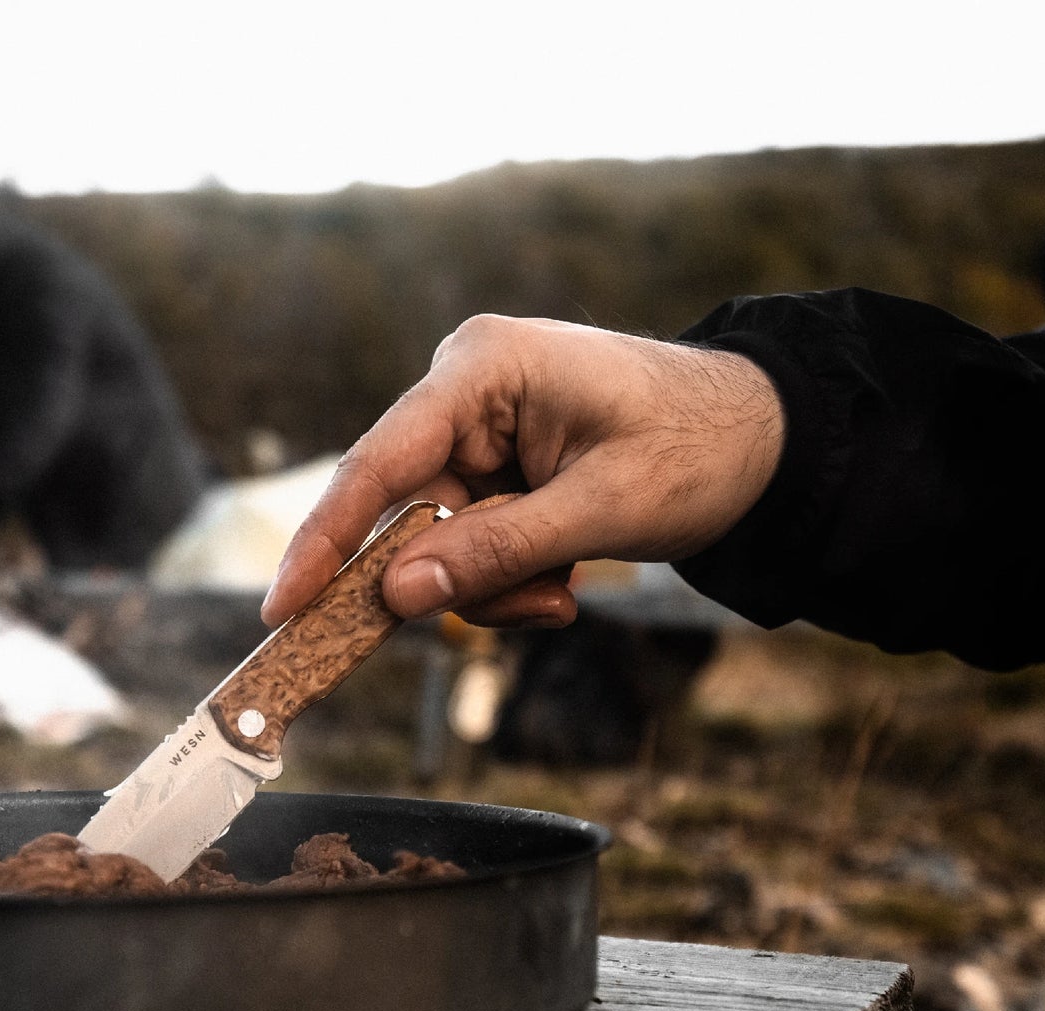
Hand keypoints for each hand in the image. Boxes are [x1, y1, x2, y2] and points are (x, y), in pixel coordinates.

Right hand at [260, 315, 784, 628]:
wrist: (762, 440)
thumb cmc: (695, 448)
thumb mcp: (601, 509)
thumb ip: (496, 552)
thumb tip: (397, 596)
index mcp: (482, 369)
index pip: (378, 464)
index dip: (326, 541)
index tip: (283, 607)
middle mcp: (465, 395)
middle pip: (408, 517)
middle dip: (463, 580)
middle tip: (543, 604)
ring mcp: (478, 435)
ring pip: (439, 546)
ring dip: (496, 589)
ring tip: (568, 588)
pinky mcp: (496, 472)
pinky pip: (470, 548)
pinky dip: (508, 581)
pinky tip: (565, 577)